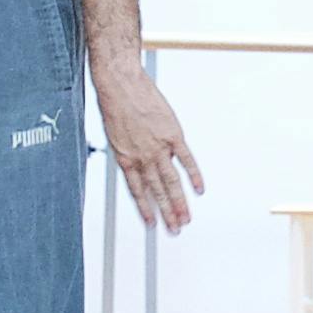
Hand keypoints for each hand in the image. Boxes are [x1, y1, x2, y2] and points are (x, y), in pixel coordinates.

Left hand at [93, 66, 204, 234]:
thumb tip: (138, 164)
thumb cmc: (114, 104)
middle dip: (166, 213)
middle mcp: (142, 157)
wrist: (121, 84)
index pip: (138, 192)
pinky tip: (199, 189)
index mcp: (126, 159)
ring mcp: (159, 147)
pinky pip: (186, 160)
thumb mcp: (114, 135)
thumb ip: (128, 153)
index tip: (152, 224)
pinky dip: (194, 176)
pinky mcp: (173, 135)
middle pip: (157, 192)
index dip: (145, 210)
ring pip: (172, 182)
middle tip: (174, 229)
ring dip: (179, 203)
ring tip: (185, 219)